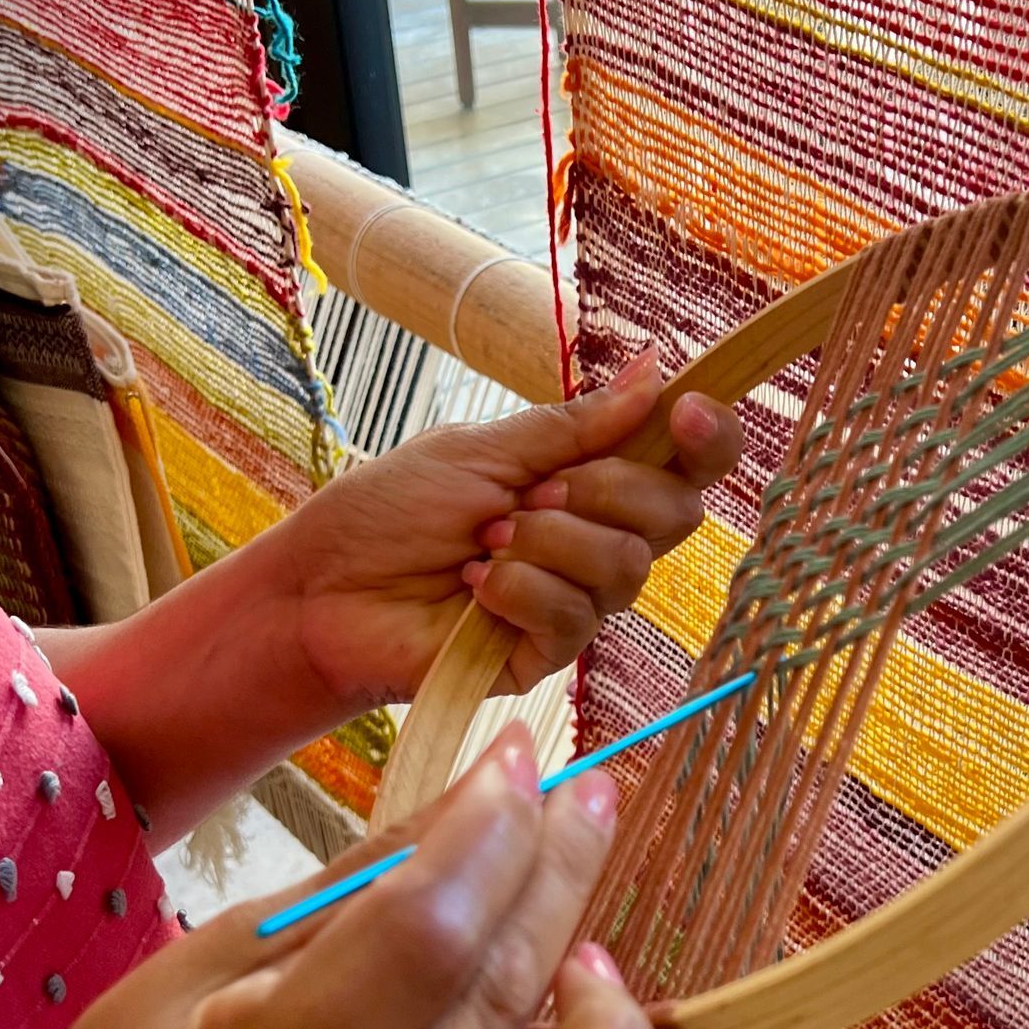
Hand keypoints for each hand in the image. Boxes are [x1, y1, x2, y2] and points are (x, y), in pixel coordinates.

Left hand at [285, 347, 741, 702]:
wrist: (321, 588)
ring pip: (625, 567)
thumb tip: (656, 372)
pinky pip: (575, 618)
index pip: (683, 467)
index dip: (707, 441)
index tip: (689, 412)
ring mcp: (574, 603)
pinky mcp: (545, 656)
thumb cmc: (388, 512)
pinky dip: (519, 590)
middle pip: (674, 516)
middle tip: (530, 492)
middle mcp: (595, 544)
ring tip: (483, 540)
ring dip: (547, 541)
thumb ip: (575, 425)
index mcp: (589, 485)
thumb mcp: (483, 449)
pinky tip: (473, 588)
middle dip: (606, 490)